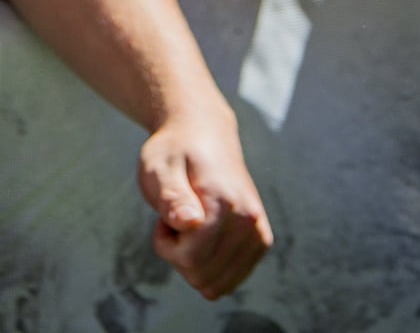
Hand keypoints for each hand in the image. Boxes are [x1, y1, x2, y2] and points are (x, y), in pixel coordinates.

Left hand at [138, 106, 271, 298]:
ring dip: (193, 261)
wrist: (204, 134)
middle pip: (202, 276)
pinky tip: (204, 234)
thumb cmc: (175, 152)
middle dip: (178, 254)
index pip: (190, 258)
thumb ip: (171, 196)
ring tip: (191, 224)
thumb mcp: (158, 166)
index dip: (165, 242)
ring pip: (215, 285)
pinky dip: (208, 266)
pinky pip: (227, 283)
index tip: (167, 212)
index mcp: (226, 202)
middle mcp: (250, 221)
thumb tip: (188, 223)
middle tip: (177, 217)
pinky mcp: (260, 243)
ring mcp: (259, 234)